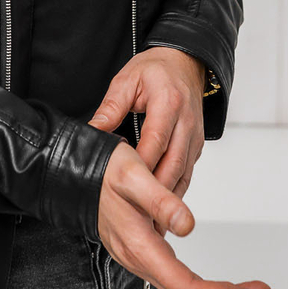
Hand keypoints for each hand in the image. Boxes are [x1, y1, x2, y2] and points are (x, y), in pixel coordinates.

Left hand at [88, 45, 206, 235]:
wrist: (185, 62)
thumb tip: (90, 133)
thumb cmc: (155, 70)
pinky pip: (186, 175)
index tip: (124, 187)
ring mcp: (195, 137)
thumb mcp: (126, 81)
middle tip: (136, 218)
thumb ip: (110, 108)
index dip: (141, 167)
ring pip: (182, 175)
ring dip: (166, 201)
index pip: (155, 141)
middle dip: (156, 194)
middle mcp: (187, 123)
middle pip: (172, 165)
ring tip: (147, 226)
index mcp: (169, 103)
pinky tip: (160, 212)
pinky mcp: (196, 147)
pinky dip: (173, 194)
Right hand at [94, 141, 271, 288]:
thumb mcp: (133, 174)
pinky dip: (201, 284)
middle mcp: (138, 259)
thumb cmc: (103, 169)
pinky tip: (214, 283)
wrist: (73, 170)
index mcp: (140, 246)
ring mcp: (138, 256)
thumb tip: (190, 227)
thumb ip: (161, 201)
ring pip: (182, 288)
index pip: (187, 286)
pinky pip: (174, 277)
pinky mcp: (140, 249)